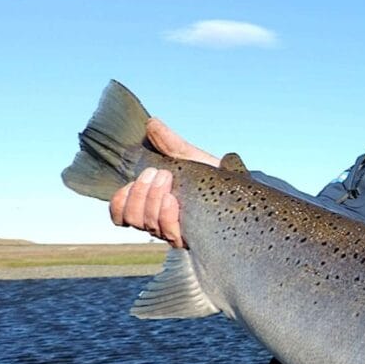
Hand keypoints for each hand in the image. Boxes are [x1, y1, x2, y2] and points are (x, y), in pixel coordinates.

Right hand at [109, 118, 218, 246]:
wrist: (244, 191)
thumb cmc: (217, 177)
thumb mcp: (191, 158)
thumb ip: (170, 144)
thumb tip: (152, 123)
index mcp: (153, 205)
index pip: (120, 214)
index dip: (120, 201)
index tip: (138, 177)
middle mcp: (161, 223)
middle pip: (131, 218)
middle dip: (141, 192)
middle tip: (160, 173)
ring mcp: (175, 233)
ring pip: (146, 225)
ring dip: (152, 200)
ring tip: (168, 180)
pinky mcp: (191, 240)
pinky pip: (168, 235)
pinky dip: (166, 216)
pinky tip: (173, 200)